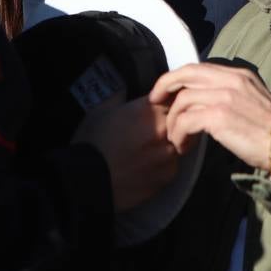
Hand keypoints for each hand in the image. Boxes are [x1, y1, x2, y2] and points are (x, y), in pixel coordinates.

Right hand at [74, 95, 177, 211]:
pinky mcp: (167, 176)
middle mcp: (163, 130)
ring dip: (167, 147)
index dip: (170, 103)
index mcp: (149, 109)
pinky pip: (171, 168)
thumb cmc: (92, 143)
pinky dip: (161, 167)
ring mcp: (167, 154)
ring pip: (178, 146)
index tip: (162, 108)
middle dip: (171, 125)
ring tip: (145, 152)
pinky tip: (143, 168)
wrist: (89, 178)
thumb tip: (125, 91)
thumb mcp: (101, 110)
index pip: (175, 98)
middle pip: (181, 122)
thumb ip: (120, 97)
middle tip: (152, 132)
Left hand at [150, 63, 270, 170]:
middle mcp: (231, 79)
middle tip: (155, 105)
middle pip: (185, 74)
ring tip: (176, 139)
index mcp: (239, 74)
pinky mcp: (219, 116)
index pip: (198, 67)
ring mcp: (225, 96)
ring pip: (182, 100)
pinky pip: (185, 121)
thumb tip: (204, 97)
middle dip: (164, 87)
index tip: (166, 92)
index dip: (176, 78)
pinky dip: (179, 134)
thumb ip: (231, 93)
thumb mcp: (253, 100)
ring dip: (173, 122)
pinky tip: (183, 146)